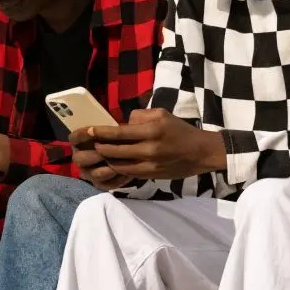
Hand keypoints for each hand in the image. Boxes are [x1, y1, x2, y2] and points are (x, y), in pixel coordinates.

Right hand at [68, 130, 133, 190]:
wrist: (132, 156)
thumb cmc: (122, 139)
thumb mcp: (119, 129)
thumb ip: (118, 126)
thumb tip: (131, 118)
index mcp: (81, 142)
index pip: (74, 138)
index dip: (81, 135)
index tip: (93, 131)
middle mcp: (81, 158)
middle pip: (79, 159)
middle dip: (94, 155)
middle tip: (106, 153)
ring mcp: (89, 173)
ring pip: (92, 174)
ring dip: (105, 170)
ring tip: (118, 166)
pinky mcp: (100, 184)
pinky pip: (105, 185)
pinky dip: (116, 181)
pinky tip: (127, 175)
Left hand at [87, 109, 226, 179]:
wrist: (200, 152)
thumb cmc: (179, 130)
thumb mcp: (162, 114)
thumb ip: (140, 116)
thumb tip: (122, 123)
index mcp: (152, 131)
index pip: (119, 133)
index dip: (101, 132)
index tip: (89, 131)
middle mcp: (149, 149)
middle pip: (114, 150)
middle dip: (99, 147)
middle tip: (91, 143)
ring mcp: (149, 164)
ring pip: (118, 164)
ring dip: (106, 159)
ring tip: (99, 153)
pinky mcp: (150, 175)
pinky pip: (127, 172)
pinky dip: (116, 167)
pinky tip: (111, 162)